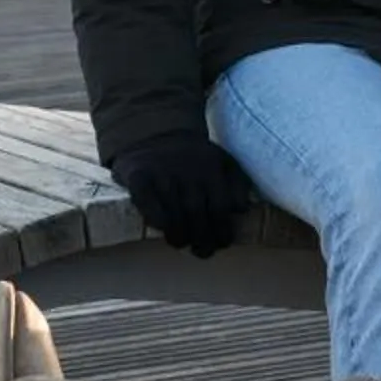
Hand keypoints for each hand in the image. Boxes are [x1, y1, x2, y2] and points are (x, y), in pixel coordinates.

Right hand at [110, 133, 254, 256]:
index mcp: (211, 167)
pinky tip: (162, 227)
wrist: (154, 128)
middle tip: (202, 252)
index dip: (222, 231)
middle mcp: (187, 170)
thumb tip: (241, 210)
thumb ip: (236, 183)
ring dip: (179, 236)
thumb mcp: (222, 160)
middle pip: (197, 215)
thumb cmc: (193, 155)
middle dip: (202, 240)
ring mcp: (162, 172)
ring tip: (181, 243)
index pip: (221, 208)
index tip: (222, 243)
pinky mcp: (139, 175)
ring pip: (174, 214)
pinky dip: (155, 219)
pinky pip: (147, 203)